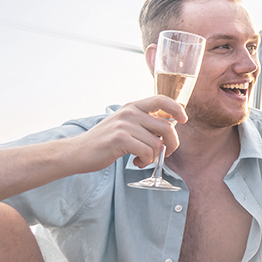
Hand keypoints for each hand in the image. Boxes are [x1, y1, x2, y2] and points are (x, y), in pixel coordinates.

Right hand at [66, 95, 185, 171]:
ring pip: (158, 144)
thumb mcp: (123, 125)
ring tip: (141, 159)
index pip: (161, 99)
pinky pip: (147, 152)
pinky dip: (145, 161)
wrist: (78, 152)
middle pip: (167, 127)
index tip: (183, 120)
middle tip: (163, 154)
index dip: (177, 109)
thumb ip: (142, 123)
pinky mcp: (120, 139)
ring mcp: (125, 125)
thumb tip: (168, 129)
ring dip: (154, 157)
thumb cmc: (103, 142)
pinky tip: (135, 162)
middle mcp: (130, 112)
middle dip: (171, 145)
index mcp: (132, 106)